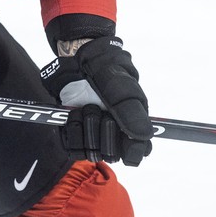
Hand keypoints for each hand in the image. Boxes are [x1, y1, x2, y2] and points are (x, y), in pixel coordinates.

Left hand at [41, 36, 152, 165]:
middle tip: (99, 108)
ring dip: (86, 127)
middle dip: (102, 129)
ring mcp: (93, 137)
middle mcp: (114, 136)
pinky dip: (71, 130)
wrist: (78, 61)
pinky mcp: (74, 135)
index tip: (119, 129)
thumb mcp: (122, 88)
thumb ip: (132, 111)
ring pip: (91, 152)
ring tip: (86, 107)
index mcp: (134, 128)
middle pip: (111, 154)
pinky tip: (74, 114)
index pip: (135, 155)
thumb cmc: (108, 72)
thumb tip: (144, 135)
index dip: (127, 148)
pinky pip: (72, 149)